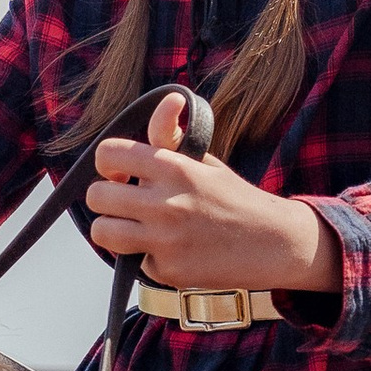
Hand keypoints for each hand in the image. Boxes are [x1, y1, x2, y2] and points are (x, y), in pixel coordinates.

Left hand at [85, 92, 342, 301]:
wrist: (273, 244)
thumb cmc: (233, 198)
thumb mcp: (204, 161)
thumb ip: (172, 136)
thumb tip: (170, 100)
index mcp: (173, 168)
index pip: (107, 154)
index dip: (108, 164)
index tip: (121, 174)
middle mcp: (165, 203)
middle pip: (97, 196)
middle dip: (107, 199)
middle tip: (126, 204)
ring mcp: (165, 239)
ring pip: (102, 232)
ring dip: (113, 230)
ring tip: (134, 229)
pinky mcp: (168, 271)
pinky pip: (133, 261)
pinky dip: (146, 257)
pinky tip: (172, 251)